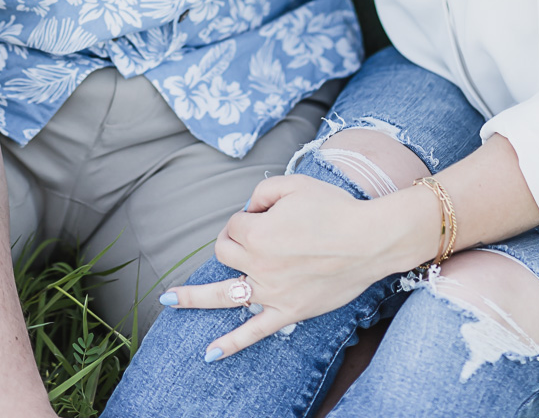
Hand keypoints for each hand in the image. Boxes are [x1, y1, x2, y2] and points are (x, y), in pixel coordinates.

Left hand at [163, 174, 389, 357]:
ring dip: (194, 298)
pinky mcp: (288, 312)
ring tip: (169, 301)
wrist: (369, 240)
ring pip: (225, 294)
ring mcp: (271, 292)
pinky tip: (210, 354)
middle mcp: (258, 264)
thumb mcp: (295, 184)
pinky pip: (253, 332)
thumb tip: (249, 207)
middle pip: (226, 252)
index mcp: (257, 233)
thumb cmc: (334, 208)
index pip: (235, 223)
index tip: (267, 214)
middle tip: (251, 236)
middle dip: (233, 241)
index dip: (247, 216)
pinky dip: (231, 344)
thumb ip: (263, 191)